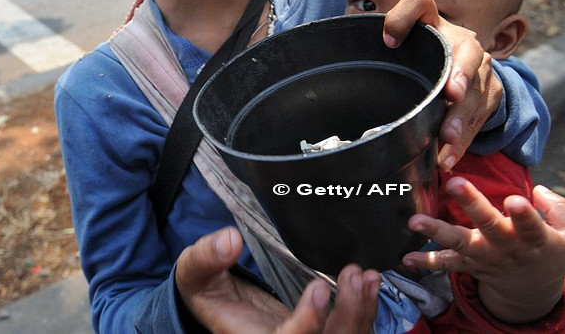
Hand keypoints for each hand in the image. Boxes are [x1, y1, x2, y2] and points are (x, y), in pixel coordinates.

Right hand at [176, 227, 379, 332]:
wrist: (216, 303)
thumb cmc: (205, 289)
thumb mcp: (194, 274)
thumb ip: (205, 258)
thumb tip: (229, 240)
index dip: (308, 323)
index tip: (319, 288)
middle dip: (348, 315)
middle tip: (354, 275)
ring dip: (362, 312)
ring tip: (367, 276)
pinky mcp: (319, 333)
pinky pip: (350, 332)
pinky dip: (365, 311)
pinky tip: (370, 283)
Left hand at [383, 0, 502, 170]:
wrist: (457, 70)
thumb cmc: (418, 56)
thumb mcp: (400, 45)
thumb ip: (385, 39)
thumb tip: (384, 43)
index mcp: (432, 21)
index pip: (419, 1)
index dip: (403, 16)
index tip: (388, 41)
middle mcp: (463, 41)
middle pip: (467, 54)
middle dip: (462, 75)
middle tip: (452, 95)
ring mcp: (482, 68)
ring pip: (477, 94)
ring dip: (461, 119)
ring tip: (447, 140)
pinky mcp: (491, 94)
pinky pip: (479, 119)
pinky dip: (463, 141)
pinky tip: (448, 156)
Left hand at [401, 177, 564, 323]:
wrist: (532, 287)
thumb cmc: (547, 248)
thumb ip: (558, 209)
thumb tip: (539, 191)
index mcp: (532, 238)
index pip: (529, 225)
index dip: (522, 214)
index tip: (514, 200)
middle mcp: (505, 246)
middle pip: (488, 224)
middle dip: (471, 204)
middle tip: (454, 184)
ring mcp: (483, 256)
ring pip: (459, 243)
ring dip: (436, 231)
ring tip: (415, 221)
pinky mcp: (467, 264)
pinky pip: (445, 263)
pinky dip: (425, 262)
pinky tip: (406, 259)